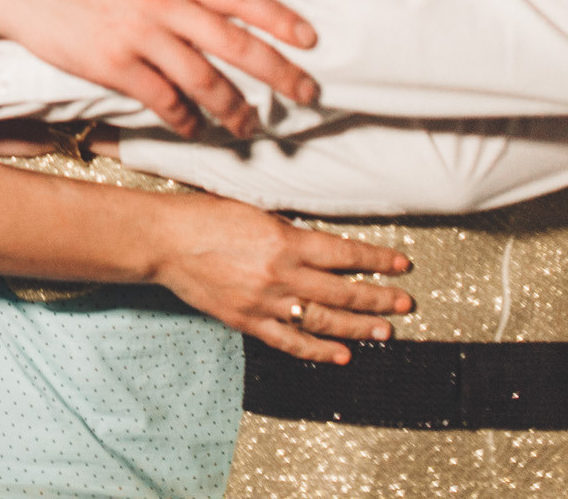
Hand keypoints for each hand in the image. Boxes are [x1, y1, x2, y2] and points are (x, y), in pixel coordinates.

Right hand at [0, 0, 318, 138]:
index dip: (280, 20)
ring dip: (233, 108)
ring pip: (203, 80)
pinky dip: (183, 118)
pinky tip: (193, 128)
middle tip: (307, 94)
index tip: (310, 41)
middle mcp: (163, 2)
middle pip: (235, 44)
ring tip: (250, 125)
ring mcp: (138, 35)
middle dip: (278, 73)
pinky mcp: (113, 65)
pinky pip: (161, 99)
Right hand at [155, 191, 411, 362]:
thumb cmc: (203, 216)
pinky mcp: (246, 321)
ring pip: (322, 321)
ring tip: (386, 331)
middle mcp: (280, 275)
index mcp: (284, 241)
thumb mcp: (254, 212)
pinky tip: (341, 355)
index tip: (400, 265)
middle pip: (341, 292)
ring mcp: (264, 302)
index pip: (344, 254)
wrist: (163, 241)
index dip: (376, 261)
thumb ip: (288, 232)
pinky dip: (317, 350)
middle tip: (404, 304)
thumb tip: (320, 248)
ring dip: (358, 328)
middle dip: (378, 298)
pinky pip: (289, 341)